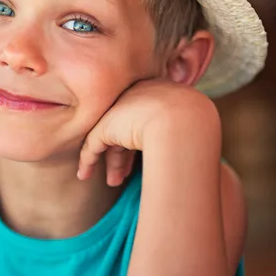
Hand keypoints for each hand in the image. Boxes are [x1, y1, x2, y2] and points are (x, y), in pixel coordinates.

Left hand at [77, 80, 218, 185]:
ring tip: (112, 182)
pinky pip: (94, 145)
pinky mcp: (106, 126)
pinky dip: (88, 160)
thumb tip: (179, 145)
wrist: (184, 123)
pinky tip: (84, 174)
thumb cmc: (192, 127)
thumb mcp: (187, 126)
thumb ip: (177, 130)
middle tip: (122, 176)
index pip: (143, 118)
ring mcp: (120, 109)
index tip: (138, 160)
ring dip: (111, 162)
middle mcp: (136, 96)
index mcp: (158, 92)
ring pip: (109, 137)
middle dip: (123, 155)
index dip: (138, 142)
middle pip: (126, 128)